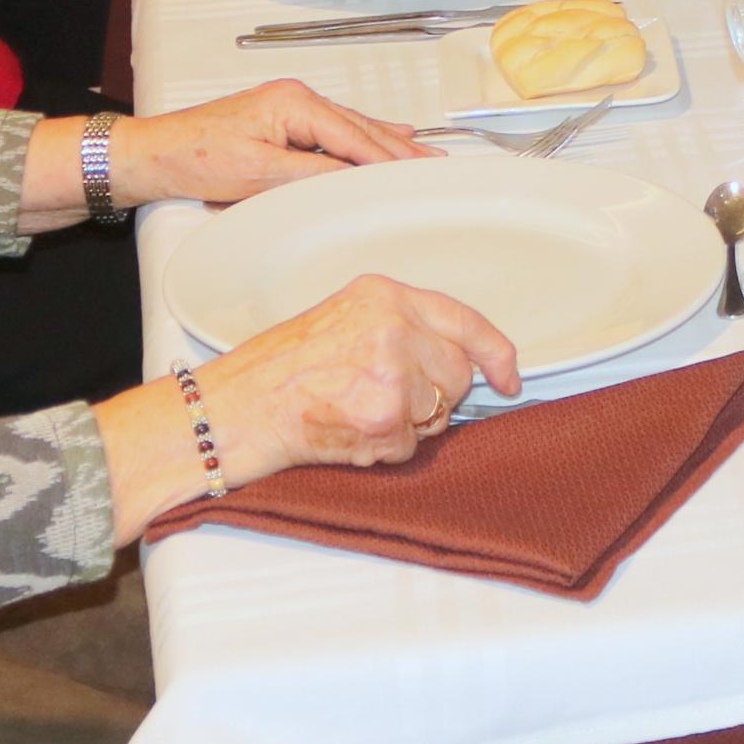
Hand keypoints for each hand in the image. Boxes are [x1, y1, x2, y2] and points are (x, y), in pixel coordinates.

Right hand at [100, 274, 521, 531]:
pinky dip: (383, 449)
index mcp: (384, 294)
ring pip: (438, 413)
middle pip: (458, 373)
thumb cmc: (275, 370)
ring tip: (352, 413)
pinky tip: (345, 432)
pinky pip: (411, 445)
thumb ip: (396, 326)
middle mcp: (395, 326)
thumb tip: (452, 358)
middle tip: (379, 400)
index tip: (509, 376)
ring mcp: (394, 372)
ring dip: (406, 425)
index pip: (464, 319)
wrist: (234, 408)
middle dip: (434, 396)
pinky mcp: (386, 417)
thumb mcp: (339, 318)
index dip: (495, 352)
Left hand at [108, 76, 433, 205]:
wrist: (157, 154)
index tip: (416, 174)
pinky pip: (334, 132)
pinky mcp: (283, 123)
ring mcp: (291, 109)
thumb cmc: (197, 157)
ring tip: (422, 152)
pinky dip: (362, 140)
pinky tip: (384, 137)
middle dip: (398, 148)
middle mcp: (297, 99)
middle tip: (434, 164)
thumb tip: (353, 179)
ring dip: (386, 144)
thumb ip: (311, 174)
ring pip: (351, 129)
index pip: (353, 135)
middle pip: (359, 128)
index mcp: (294, 103)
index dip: (386, 158)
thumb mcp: (259, 173)